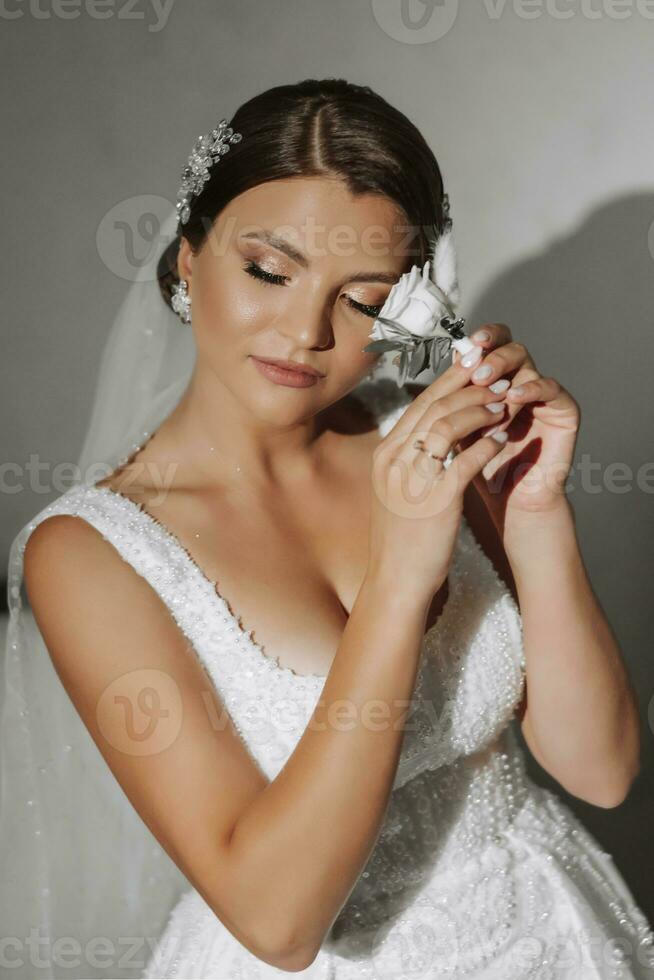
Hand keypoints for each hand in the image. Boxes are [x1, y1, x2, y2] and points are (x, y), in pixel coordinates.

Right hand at [368, 361, 509, 605]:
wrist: (395, 581)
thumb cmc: (401, 538)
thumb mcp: (398, 490)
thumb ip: (412, 458)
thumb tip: (434, 433)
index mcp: (385, 455)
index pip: (419, 405)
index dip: (450, 383)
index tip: (474, 372)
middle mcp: (394, 461)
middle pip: (433, 407)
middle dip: (469, 389)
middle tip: (497, 381)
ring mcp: (412, 480)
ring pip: (447, 426)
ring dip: (479, 412)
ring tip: (503, 407)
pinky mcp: (436, 501)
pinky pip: (464, 461)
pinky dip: (486, 446)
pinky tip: (502, 441)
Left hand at [452, 324, 579, 536]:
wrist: (510, 500)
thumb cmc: (483, 467)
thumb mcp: (461, 429)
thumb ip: (456, 401)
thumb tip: (445, 368)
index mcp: (496, 382)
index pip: (491, 347)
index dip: (481, 340)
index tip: (466, 345)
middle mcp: (521, 382)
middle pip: (510, 347)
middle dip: (492, 354)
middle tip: (477, 369)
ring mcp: (543, 395)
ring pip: (528, 364)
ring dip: (504, 374)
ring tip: (487, 387)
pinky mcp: (564, 410)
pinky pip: (552, 388)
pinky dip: (532, 389)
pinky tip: (514, 398)